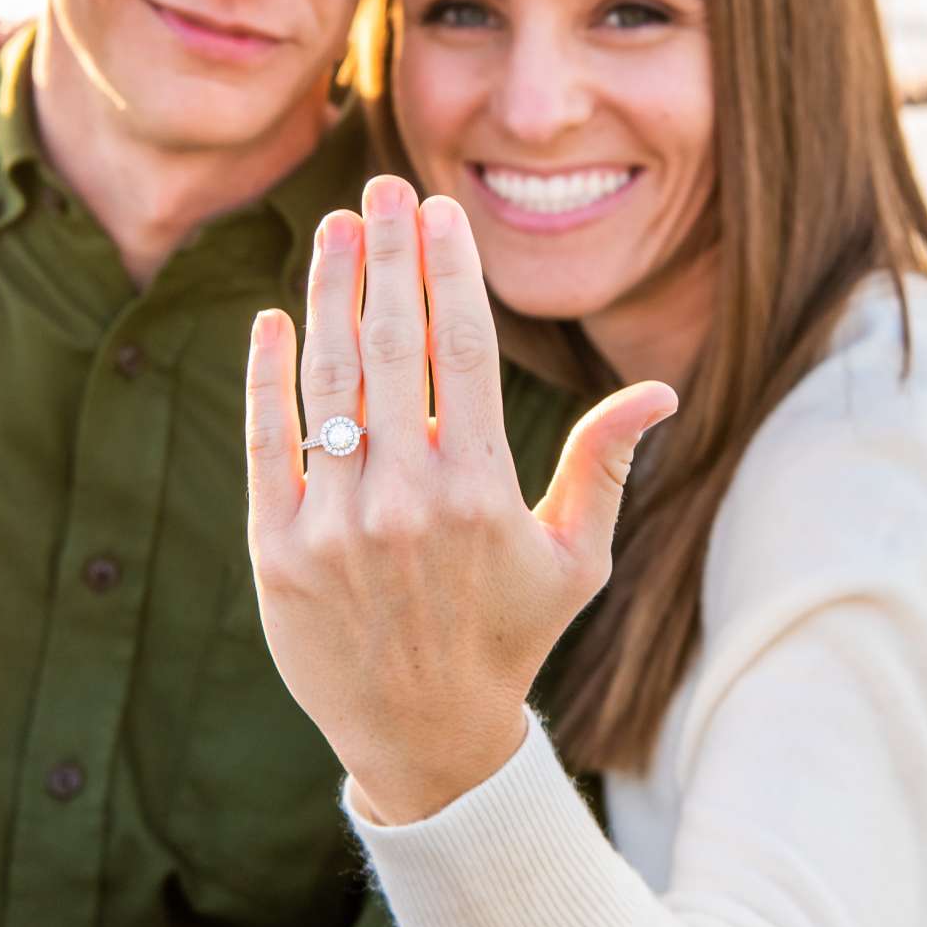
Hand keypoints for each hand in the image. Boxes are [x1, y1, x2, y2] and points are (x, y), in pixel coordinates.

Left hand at [246, 175, 675, 822]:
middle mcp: (405, 500)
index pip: (462, 349)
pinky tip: (273, 319)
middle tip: (381, 189)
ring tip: (331, 230)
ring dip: (326, 293)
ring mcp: (333, 525)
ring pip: (326, 382)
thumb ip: (605, 466)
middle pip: (389, 344)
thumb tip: (660, 390)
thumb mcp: (575, 559)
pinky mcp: (276, 552)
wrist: (424, 737)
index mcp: (481, 491)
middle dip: (385, 253)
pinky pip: (268, 443)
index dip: (448, 269)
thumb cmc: (509, 637)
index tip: (438, 212)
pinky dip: (266, 376)